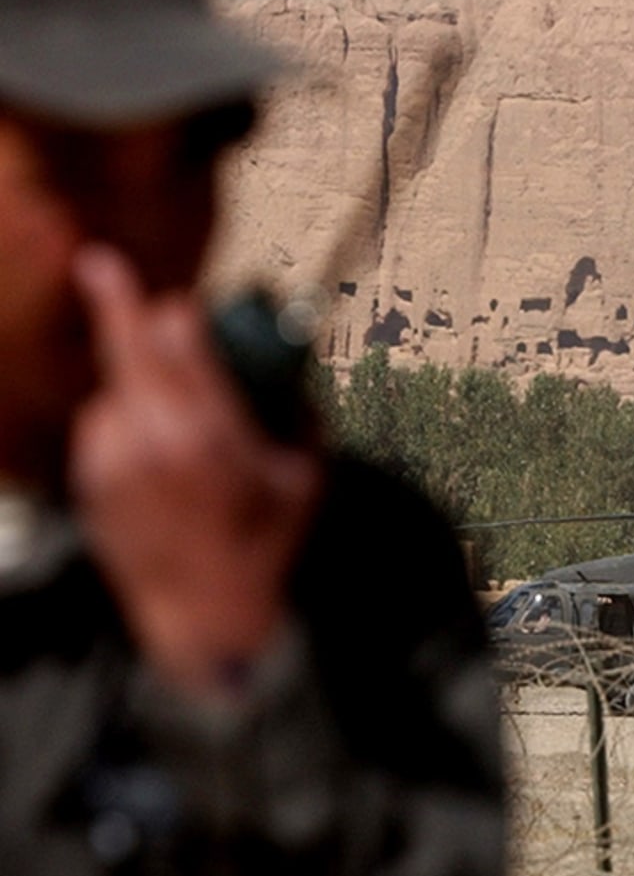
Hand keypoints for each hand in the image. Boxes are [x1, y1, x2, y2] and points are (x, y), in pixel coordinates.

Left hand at [68, 246, 319, 696]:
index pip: (178, 337)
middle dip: (115, 300)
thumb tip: (292, 366)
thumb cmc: (263, 544)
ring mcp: (111, 458)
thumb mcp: (303, 478)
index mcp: (208, 431)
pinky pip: (105, 431)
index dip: (182, 315)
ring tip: (178, 437)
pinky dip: (126, 431)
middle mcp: (150, 436)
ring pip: (115, 391)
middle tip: (100, 263)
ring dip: (140, 390)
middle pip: (126, 345)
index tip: (184, 308)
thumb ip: (298, 414)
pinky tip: (158, 468)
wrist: (203, 612)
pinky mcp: (89, 479)